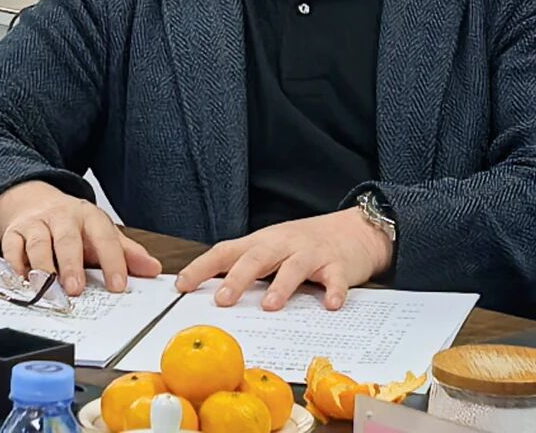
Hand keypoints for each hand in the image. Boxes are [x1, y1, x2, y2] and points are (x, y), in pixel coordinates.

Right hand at [0, 180, 161, 295]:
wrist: (34, 201)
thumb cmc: (72, 225)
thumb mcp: (101, 233)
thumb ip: (126, 252)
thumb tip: (153, 269)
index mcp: (90, 217)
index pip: (104, 238)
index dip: (113, 261)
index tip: (118, 285)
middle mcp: (63, 217)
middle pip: (68, 239)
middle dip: (71, 265)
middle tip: (76, 289)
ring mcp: (37, 223)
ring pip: (39, 243)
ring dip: (43, 267)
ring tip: (47, 288)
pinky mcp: (14, 232)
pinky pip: (12, 247)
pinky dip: (16, 265)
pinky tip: (23, 280)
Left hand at [175, 208, 392, 310]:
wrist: (354, 229)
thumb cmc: (304, 244)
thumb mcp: (271, 249)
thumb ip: (246, 266)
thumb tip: (210, 294)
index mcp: (261, 243)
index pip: (226, 251)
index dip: (202, 267)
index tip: (181, 285)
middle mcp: (283, 244)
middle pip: (257, 258)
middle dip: (238, 278)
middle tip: (223, 300)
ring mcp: (311, 253)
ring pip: (294, 267)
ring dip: (281, 286)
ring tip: (270, 306)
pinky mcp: (338, 264)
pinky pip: (335, 278)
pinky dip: (333, 290)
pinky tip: (330, 305)